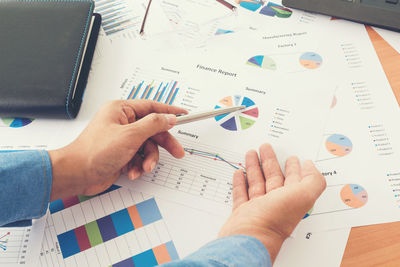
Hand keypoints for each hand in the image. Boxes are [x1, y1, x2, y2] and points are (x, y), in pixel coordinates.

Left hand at [48, 100, 186, 200]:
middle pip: (153, 130)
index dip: (169, 111)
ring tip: (143, 167)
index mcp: (122, 110)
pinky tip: (132, 171)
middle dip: (163, 143)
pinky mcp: (122, 154)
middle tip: (177, 152)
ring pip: (148, 147)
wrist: (77, 174)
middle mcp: (123, 123)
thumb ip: (153, 124)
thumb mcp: (130, 135)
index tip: (184, 114)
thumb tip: (168, 117)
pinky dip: (139, 165)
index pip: (151, 107)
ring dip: (149, 159)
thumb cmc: (95, 151)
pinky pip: (140, 158)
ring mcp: (122, 139)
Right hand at [218, 144, 325, 262]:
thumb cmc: (273, 220)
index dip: (294, 167)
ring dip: (254, 168)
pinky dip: (240, 183)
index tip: (292, 157)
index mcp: (291, 200)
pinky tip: (239, 173)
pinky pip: (241, 194)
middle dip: (270, 161)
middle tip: (266, 148)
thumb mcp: (302, 195)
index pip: (294, 180)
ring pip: (256, 183)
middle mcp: (275, 204)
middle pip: (273, 178)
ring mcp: (258, 208)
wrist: (248, 238)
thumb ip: (312, 180)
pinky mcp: (242, 212)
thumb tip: (312, 168)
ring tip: (251, 154)